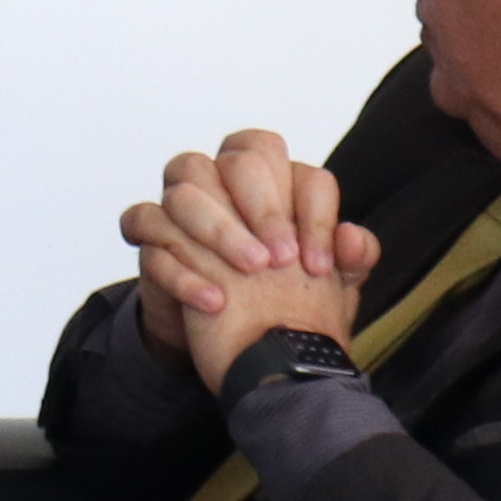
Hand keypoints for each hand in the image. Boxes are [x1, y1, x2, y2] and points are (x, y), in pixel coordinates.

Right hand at [118, 131, 378, 391]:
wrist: (238, 337)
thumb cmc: (284, 294)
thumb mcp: (330, 283)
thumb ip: (351, 259)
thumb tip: (352, 237)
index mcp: (271, 179)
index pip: (293, 166)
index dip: (309, 211)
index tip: (318, 265)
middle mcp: (222, 180)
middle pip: (236, 162)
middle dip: (264, 209)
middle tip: (282, 259)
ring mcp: (180, 205)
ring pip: (186, 191)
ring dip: (220, 230)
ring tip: (251, 272)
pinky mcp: (149, 236)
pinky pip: (147, 229)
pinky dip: (180, 268)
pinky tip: (214, 300)